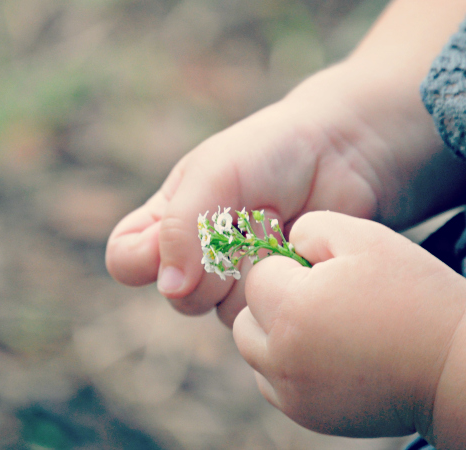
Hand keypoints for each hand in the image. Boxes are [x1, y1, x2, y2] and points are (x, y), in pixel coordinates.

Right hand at [106, 65, 388, 325]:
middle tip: (245, 218)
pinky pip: (263, 314)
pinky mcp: (274, 294)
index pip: (126, 261)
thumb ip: (182, 224)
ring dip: (252, 269)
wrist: (340, 154)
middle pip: (180, 299)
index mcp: (168, 220)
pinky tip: (294, 244)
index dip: (146, 259)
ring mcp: (236, 279)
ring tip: (275, 223)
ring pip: (224, 312)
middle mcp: (196, 256)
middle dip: (216, 263)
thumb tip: (170, 288)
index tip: (189, 233)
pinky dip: (280, 279)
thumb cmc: (270, 152)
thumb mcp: (215, 172)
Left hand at [232, 211, 465, 436]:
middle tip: (323, 297)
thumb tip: (286, 245)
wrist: (459, 367)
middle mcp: (280, 358)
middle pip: (247, 318)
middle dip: (274, 302)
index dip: (292, 266)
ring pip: (256, 354)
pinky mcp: (309, 417)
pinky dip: (289, 368)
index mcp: (290, 309)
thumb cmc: (415, 294)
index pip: (259, 275)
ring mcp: (292, 394)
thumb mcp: (364, 237)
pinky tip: (332, 355)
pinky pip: (275, 385)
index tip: (330, 271)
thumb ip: (310, 228)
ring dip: (277, 335)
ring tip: (328, 325)